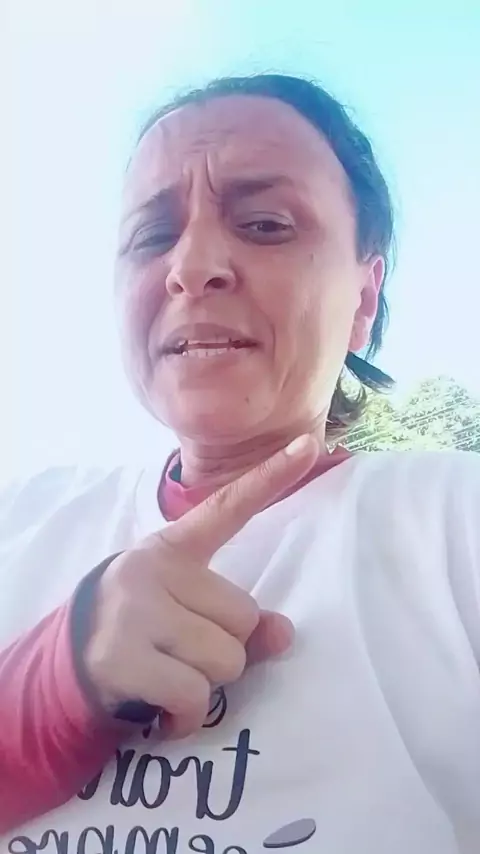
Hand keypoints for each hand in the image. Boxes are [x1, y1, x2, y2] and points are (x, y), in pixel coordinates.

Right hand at [83, 434, 317, 738]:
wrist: (65, 662)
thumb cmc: (140, 629)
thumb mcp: (185, 612)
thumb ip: (236, 620)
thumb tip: (284, 634)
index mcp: (173, 548)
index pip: (227, 508)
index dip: (270, 477)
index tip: (309, 444)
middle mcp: (154, 569)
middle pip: (244, 617)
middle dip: (226, 648)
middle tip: (183, 653)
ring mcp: (136, 611)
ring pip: (226, 659)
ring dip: (208, 684)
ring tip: (171, 676)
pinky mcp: (122, 656)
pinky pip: (195, 696)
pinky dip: (189, 716)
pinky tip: (166, 711)